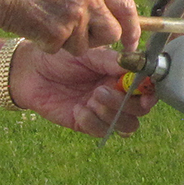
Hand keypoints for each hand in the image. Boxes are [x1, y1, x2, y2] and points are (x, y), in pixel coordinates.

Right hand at [0, 0, 142, 53]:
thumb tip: (109, 16)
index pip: (127, 6)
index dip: (133, 29)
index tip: (131, 43)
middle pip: (111, 32)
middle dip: (98, 41)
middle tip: (77, 36)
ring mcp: (73, 14)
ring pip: (84, 46)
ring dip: (68, 43)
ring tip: (47, 23)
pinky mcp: (57, 32)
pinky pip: (61, 50)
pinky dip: (48, 45)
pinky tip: (36, 28)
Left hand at [9, 45, 157, 136]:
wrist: (32, 72)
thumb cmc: (61, 57)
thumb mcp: (90, 54)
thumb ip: (113, 61)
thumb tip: (139, 63)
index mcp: (121, 74)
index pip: (148, 87)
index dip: (151, 91)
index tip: (144, 91)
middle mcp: (117, 93)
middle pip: (140, 110)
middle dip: (126, 103)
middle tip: (102, 91)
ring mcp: (104, 111)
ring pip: (128, 125)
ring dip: (112, 113)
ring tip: (91, 98)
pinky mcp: (88, 124)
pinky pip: (104, 131)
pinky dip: (93, 121)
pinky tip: (79, 109)